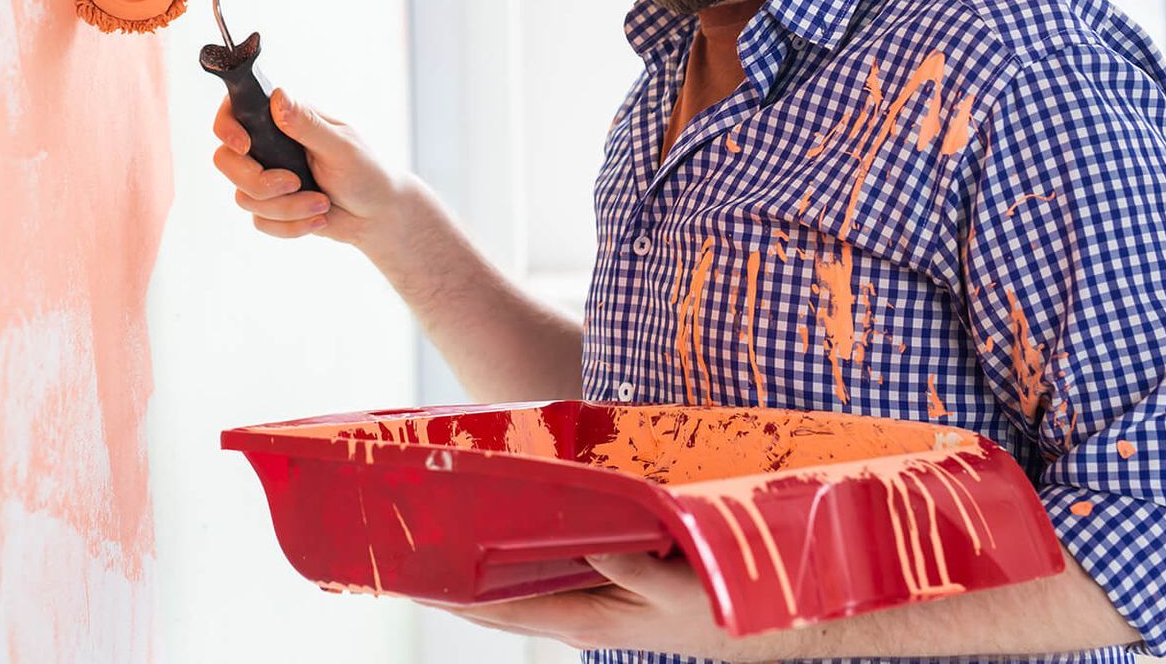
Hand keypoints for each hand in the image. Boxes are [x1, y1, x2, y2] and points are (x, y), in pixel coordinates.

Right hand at [210, 88, 407, 248]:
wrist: (378, 216)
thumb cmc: (367, 173)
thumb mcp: (341, 146)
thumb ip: (307, 124)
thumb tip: (277, 97)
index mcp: (285, 120)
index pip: (236, 110)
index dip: (227, 127)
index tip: (245, 146)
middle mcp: (270, 146)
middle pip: (226, 160)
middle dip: (258, 181)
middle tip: (293, 183)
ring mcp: (268, 177)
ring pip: (244, 197)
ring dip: (287, 207)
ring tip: (322, 203)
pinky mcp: (271, 207)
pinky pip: (260, 221)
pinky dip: (291, 226)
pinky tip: (319, 218)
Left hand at [420, 551, 733, 657]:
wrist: (753, 625)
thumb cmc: (712, 606)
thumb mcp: (669, 583)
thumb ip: (624, 562)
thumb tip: (580, 540)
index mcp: (586, 621)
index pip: (505, 611)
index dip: (459, 598)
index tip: (417, 582)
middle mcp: (579, 620)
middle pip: (500, 610)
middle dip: (456, 592)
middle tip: (412, 563)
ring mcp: (590, 613)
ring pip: (521, 600)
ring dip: (483, 581)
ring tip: (443, 552)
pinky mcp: (605, 602)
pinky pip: (547, 588)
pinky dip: (518, 572)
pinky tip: (506, 549)